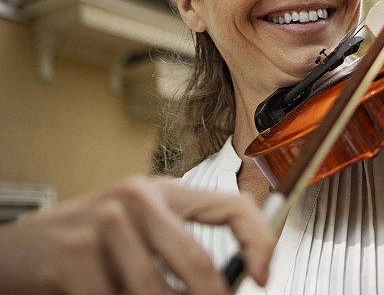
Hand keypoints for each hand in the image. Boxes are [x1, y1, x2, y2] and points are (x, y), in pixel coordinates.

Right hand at [0, 176, 274, 293]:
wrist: (10, 254)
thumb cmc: (78, 249)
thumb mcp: (135, 236)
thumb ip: (176, 249)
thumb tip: (229, 282)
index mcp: (162, 191)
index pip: (233, 206)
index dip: (259, 242)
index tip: (266, 276)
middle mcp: (138, 198)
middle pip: (200, 264)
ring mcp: (106, 222)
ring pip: (158, 293)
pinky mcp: (75, 255)